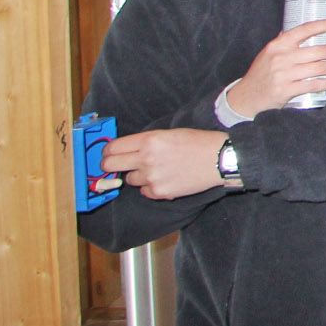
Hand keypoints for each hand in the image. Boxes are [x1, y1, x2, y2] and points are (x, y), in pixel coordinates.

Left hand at [97, 128, 230, 199]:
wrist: (219, 158)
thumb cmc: (197, 142)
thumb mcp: (168, 133)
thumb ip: (145, 142)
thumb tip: (125, 151)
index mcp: (148, 140)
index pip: (113, 147)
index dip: (107, 152)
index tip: (107, 155)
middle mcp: (146, 158)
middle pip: (111, 164)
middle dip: (110, 165)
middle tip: (115, 166)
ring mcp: (152, 177)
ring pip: (130, 180)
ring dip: (138, 176)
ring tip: (157, 170)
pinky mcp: (160, 192)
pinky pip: (144, 191)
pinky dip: (151, 187)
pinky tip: (166, 179)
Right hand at [225, 19, 325, 118]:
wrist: (245, 96)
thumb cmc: (262, 73)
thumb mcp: (269, 53)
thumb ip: (286, 42)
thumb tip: (308, 31)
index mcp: (278, 45)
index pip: (305, 29)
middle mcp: (281, 57)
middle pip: (318, 51)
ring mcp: (283, 74)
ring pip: (319, 68)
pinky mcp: (286, 90)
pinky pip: (314, 85)